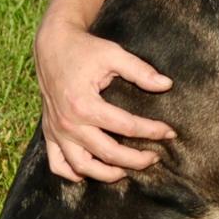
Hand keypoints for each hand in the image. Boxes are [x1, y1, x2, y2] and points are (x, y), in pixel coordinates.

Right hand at [34, 21, 175, 181]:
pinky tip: (91, 172)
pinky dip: (73, 173)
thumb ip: (140, 71)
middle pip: (107, 153)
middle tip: (155, 157)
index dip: (152, 131)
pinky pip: (58, 164)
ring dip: (106, 174)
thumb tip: (167, 85)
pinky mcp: (48, 132)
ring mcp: (56, 131)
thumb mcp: (113, 54)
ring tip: (127, 171)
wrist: (52, 45)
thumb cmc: (84, 49)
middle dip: (135, 159)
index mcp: (84, 104)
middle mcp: (68, 123)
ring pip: (81, 166)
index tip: (170, 133)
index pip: (126, 126)